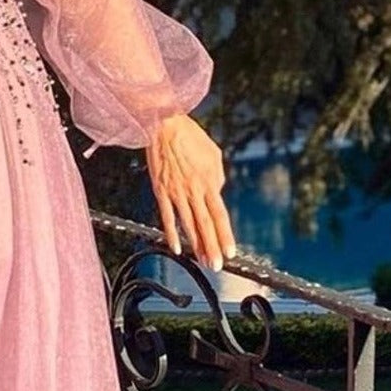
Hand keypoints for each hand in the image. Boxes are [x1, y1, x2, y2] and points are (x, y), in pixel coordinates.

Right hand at [145, 112, 235, 269]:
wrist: (164, 125)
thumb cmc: (190, 136)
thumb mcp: (214, 154)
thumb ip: (217, 176)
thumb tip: (217, 192)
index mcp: (209, 181)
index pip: (220, 215)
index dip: (225, 235)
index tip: (230, 252)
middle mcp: (194, 190)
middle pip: (205, 224)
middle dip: (212, 247)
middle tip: (216, 265)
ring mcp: (176, 192)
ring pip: (188, 224)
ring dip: (195, 245)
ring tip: (201, 261)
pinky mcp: (160, 190)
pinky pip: (166, 216)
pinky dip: (171, 233)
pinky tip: (176, 248)